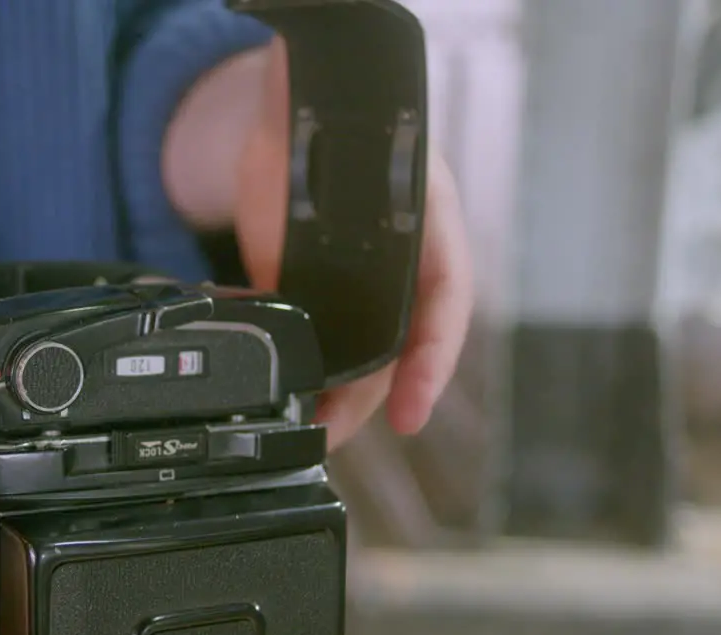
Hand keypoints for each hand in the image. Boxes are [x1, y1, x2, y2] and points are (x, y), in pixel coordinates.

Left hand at [233, 38, 473, 450]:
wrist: (301, 111)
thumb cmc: (362, 137)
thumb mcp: (382, 179)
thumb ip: (381, 230)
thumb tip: (328, 285)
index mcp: (430, 245)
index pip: (441, 318)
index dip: (429, 370)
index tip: (411, 415)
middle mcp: (396, 277)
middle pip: (388, 353)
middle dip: (361, 402)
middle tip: (327, 437)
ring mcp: (352, 288)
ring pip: (352, 355)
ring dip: (332, 397)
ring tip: (304, 429)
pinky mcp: (306, 288)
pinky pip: (309, 335)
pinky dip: (298, 367)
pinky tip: (278, 391)